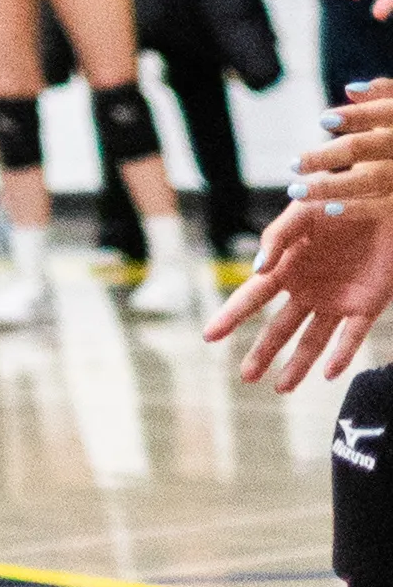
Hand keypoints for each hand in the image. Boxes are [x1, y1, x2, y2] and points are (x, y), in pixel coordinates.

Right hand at [207, 189, 392, 386]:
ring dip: (297, 365)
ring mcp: (337, 299)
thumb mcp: (303, 211)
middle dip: (263, 352)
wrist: (385, 198)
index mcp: (287, 266)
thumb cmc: (339, 198)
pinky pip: (352, 337)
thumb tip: (256, 270)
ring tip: (280, 388)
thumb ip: (277, 237)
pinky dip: (340, 355)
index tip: (210, 335)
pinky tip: (328, 373)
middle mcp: (308, 288)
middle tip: (246, 376)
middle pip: (280, 327)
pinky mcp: (366, 305)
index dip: (231, 316)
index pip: (253, 296)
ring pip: (313, 340)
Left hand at [294, 80, 392, 205]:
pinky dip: (357, 209)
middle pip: (367, 148)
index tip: (322, 120)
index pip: (386, 111)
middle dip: (327, 156)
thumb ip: (384, 95)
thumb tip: (351, 90)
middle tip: (292, 163)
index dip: (357, 116)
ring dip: (331, 187)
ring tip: (297, 190)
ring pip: (371, 180)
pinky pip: (384, 207)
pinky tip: (327, 208)